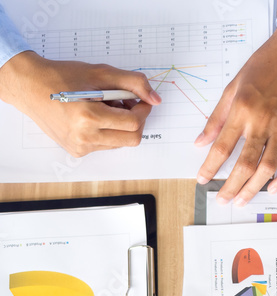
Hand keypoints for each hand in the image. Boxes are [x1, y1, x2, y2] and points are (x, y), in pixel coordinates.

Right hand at [0, 52, 160, 156]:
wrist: (30, 87)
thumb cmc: (61, 77)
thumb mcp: (100, 73)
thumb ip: (133, 83)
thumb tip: (156, 98)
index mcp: (88, 117)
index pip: (134, 123)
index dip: (143, 110)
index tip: (141, 100)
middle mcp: (84, 137)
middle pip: (132, 138)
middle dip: (136, 121)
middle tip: (126, 104)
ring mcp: (80, 147)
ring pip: (120, 143)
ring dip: (121, 126)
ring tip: (105, 108)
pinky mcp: (77, 151)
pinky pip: (106, 145)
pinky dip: (108, 132)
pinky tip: (94, 117)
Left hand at [196, 18, 276, 204]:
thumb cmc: (267, 64)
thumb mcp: (234, 86)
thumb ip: (217, 117)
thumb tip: (201, 141)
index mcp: (242, 108)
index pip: (221, 146)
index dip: (210, 167)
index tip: (202, 180)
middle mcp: (262, 120)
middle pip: (244, 163)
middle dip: (231, 186)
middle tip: (222, 199)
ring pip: (268, 167)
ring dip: (254, 187)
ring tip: (243, 199)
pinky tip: (273, 186)